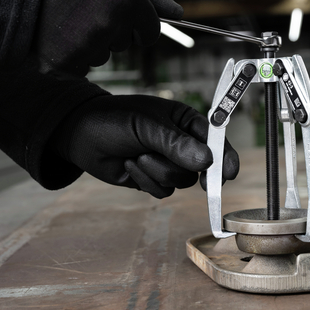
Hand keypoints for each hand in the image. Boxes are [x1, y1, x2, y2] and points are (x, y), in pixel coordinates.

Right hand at [35, 0, 182, 75]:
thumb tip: (179, 14)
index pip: (151, 32)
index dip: (141, 27)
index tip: (128, 19)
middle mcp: (110, 22)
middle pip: (126, 44)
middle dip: (112, 31)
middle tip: (87, 10)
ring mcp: (88, 43)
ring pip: (103, 55)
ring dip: (91, 42)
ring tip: (70, 19)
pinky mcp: (66, 61)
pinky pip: (82, 67)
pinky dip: (72, 56)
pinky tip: (60, 36)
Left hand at [50, 95, 239, 198]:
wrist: (81, 136)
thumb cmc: (114, 120)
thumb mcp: (146, 126)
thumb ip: (175, 144)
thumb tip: (205, 162)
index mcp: (185, 122)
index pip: (215, 139)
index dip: (225, 155)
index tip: (228, 172)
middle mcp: (181, 144)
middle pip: (201, 167)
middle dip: (180, 167)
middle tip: (173, 167)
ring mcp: (168, 162)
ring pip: (181, 181)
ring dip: (157, 172)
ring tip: (137, 155)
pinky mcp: (154, 179)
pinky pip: (163, 190)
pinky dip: (146, 182)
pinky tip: (131, 165)